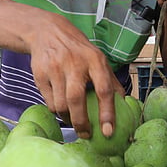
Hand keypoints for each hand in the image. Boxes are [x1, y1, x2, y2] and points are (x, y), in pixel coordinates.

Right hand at [27, 17, 120, 139]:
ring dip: (68, 119)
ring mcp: (55, 68)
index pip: (103, 89)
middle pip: (76, 99)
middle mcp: (74, 63)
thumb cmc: (78, 50)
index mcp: (94, 60)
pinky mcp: (40, 74)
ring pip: (61, 104)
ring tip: (74, 121)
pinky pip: (49, 102)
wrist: (47, 32)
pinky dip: (57, 111)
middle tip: (86, 135)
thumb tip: (126, 104)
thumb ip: (111, 80)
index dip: (107, 113)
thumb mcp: (97, 58)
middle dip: (82, 122)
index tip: (108, 131)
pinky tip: (62, 110)